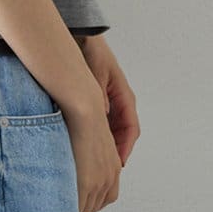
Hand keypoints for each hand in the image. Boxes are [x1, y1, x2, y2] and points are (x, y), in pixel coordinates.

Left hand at [80, 36, 140, 167]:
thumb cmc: (92, 53)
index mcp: (125, 97)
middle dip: (114, 155)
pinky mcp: (97, 105)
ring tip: (94, 164)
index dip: (124, 148)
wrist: (81, 39)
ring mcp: (109, 105)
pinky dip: (95, 139)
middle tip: (105, 172)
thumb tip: (103, 115)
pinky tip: (83, 147)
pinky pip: (100, 127)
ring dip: (105, 149)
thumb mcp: (97, 75)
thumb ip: (100, 96)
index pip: (130, 129)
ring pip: (111, 134)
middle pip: (122, 136)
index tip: (118, 164)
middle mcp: (119, 104)